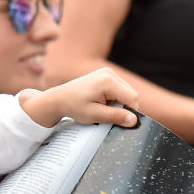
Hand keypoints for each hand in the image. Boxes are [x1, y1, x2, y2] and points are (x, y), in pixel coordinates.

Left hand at [22, 67, 139, 127]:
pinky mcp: (106, 74)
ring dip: (118, 103)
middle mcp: (110, 73)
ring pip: (125, 92)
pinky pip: (118, 89)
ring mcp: (108, 72)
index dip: (129, 112)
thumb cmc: (74, 106)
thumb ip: (115, 116)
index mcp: (108, 81)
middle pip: (130, 94)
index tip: (119, 121)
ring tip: (101, 107)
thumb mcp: (95, 115)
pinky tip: (101, 102)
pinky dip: (114, 98)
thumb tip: (134, 120)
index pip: (132, 98)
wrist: (59, 98)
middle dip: (122, 107)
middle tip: (105, 114)